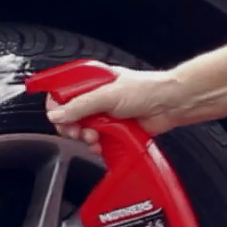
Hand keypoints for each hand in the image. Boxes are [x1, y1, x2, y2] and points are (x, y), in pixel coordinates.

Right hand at [43, 64, 187, 143]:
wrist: (171, 105)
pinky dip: (96, 145)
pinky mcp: (113, 130)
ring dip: (85, 137)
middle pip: (69, 115)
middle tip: (78, 131)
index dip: (57, 106)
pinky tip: (100, 145)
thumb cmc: (146, 90)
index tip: (60, 118)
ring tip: (94, 137)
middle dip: (71, 126)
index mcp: (91, 80)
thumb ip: (80, 106)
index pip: (62, 92)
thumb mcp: (108, 95)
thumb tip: (56, 115)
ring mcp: (104, 114)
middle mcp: (95, 97)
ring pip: (82, 130)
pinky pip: (97, 140)